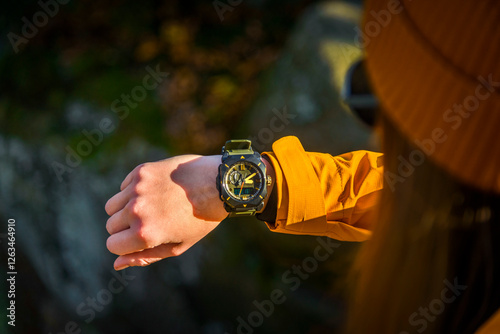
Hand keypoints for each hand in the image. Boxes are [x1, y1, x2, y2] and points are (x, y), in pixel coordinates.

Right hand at [105, 155, 226, 269]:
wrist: (216, 184)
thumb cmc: (200, 220)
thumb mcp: (177, 246)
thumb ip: (146, 257)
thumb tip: (117, 264)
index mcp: (145, 233)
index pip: (112, 245)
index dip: (126, 245)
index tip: (142, 239)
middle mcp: (137, 210)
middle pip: (111, 226)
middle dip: (125, 228)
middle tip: (152, 221)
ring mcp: (137, 189)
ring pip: (112, 206)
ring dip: (125, 208)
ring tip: (152, 206)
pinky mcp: (141, 171)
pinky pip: (123, 186)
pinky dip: (133, 191)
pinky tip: (158, 190)